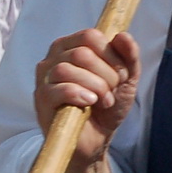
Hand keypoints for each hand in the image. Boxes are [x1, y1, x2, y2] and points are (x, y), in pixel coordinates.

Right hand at [34, 30, 140, 164]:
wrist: (98, 137)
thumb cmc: (108, 103)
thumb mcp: (127, 78)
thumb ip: (129, 55)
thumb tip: (122, 35)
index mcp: (73, 45)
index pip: (90, 36)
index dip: (111, 54)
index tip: (121, 74)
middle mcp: (54, 57)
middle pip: (81, 53)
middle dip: (106, 74)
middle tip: (112, 90)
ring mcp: (45, 78)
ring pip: (66, 70)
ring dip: (94, 87)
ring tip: (104, 100)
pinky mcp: (41, 100)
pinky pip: (56, 89)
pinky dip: (78, 95)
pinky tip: (90, 103)